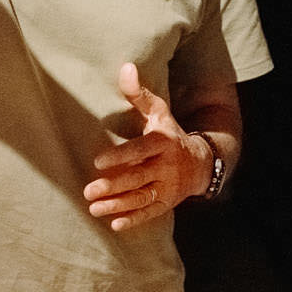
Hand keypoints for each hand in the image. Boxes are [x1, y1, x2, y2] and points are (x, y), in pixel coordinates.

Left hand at [84, 63, 209, 232]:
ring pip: (142, 198)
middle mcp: (167, 167)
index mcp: (163, 143)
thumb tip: (126, 67)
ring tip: (94, 208)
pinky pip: (151, 213)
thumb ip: (140, 94)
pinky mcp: (167, 203)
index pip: (141, 150)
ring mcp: (168, 187)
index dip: (121, 156)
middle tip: (88, 191)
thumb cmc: (170, 133)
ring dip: (118, 205)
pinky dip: (134, 220)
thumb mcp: (159, 112)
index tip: (98, 161)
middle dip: (114, 185)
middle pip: (139, 178)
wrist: (202, 162)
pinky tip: (115, 225)